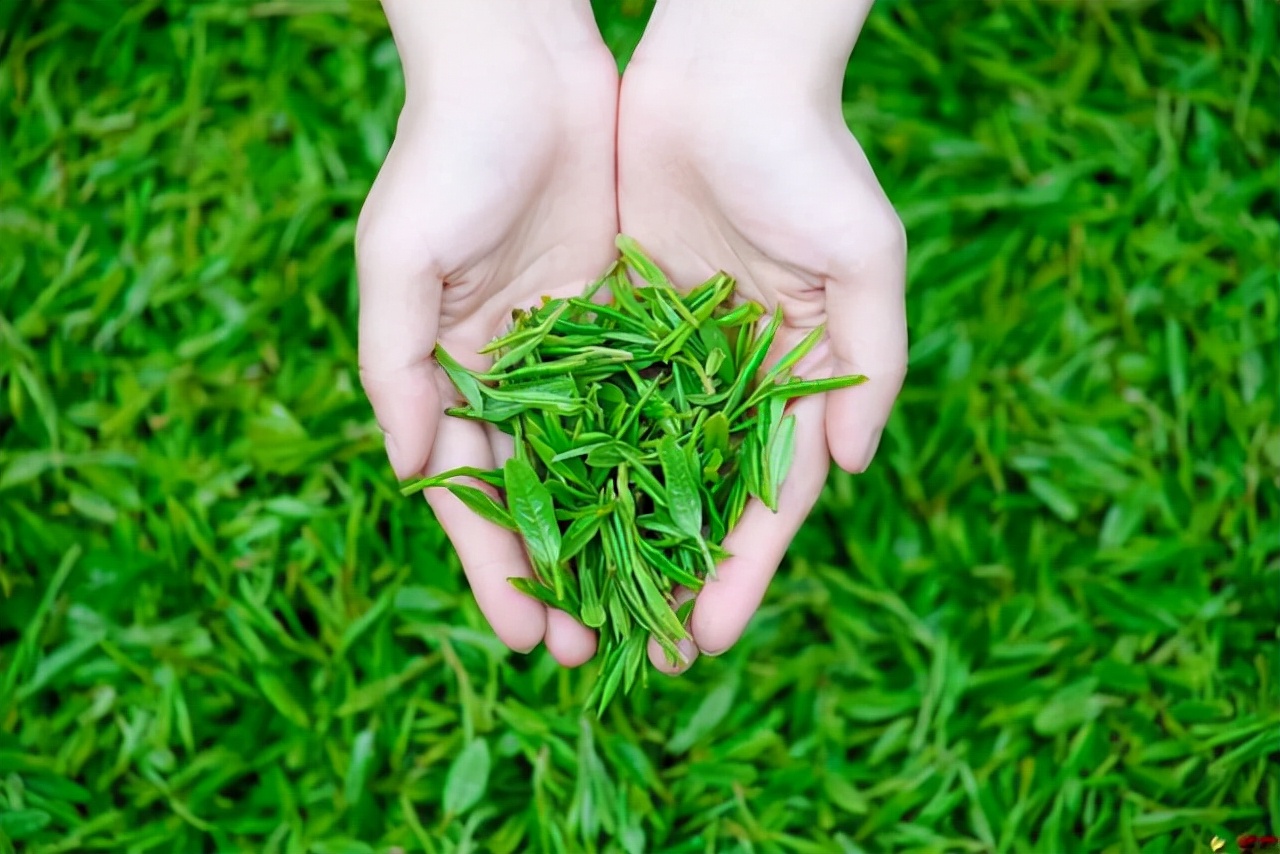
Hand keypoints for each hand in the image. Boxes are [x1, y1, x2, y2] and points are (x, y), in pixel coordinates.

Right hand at [357, 1, 616, 664]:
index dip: (498, 570)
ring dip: (627, 535)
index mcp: (450, 375)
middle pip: (543, 497)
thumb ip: (397, 367)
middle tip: (599, 652)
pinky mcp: (629, 315)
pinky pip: (654, 397)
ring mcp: (575, 350)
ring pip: (605, 462)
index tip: (530, 640)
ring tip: (660, 607)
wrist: (522, 66)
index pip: (475, 495)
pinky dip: (670, 456)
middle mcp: (513, 375)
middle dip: (568, 575)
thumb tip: (413, 472)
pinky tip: (699, 512)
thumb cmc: (445, 156)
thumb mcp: (402, 261)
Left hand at [617, 0, 907, 669]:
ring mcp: (668, 354)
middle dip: (669, 577)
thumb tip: (855, 469)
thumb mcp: (863, 257)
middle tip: (639, 658)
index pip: (766, 499)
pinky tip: (538, 513)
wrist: (726, 67)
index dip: (740, 573)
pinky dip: (564, 456)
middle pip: (695, 500)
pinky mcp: (613, 316)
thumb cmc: (810, 154)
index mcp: (793, 381)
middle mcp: (728, 380)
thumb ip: (871, 365)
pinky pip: (585, 398)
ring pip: (633, 464)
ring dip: (608, 537)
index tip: (707, 640)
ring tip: (577, 610)